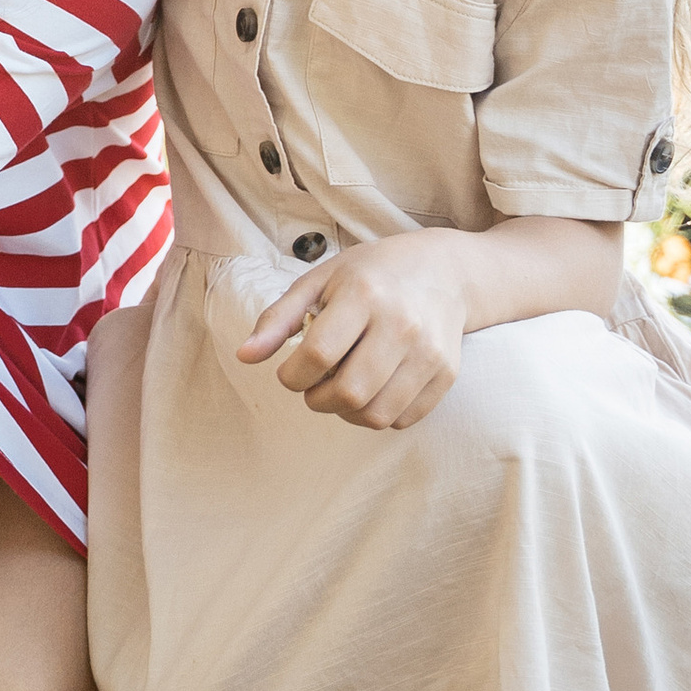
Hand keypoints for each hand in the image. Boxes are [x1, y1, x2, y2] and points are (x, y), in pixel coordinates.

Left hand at [235, 231, 472, 429]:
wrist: (445, 271)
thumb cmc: (372, 273)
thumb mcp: (320, 280)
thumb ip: (279, 318)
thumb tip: (244, 356)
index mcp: (364, 293)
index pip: (318, 354)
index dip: (292, 375)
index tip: (288, 372)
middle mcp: (401, 324)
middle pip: (348, 392)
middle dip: (317, 400)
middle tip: (313, 387)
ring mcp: (429, 352)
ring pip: (376, 414)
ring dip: (345, 414)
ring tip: (339, 391)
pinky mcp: (447, 373)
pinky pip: (404, 419)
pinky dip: (378, 416)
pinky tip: (370, 392)